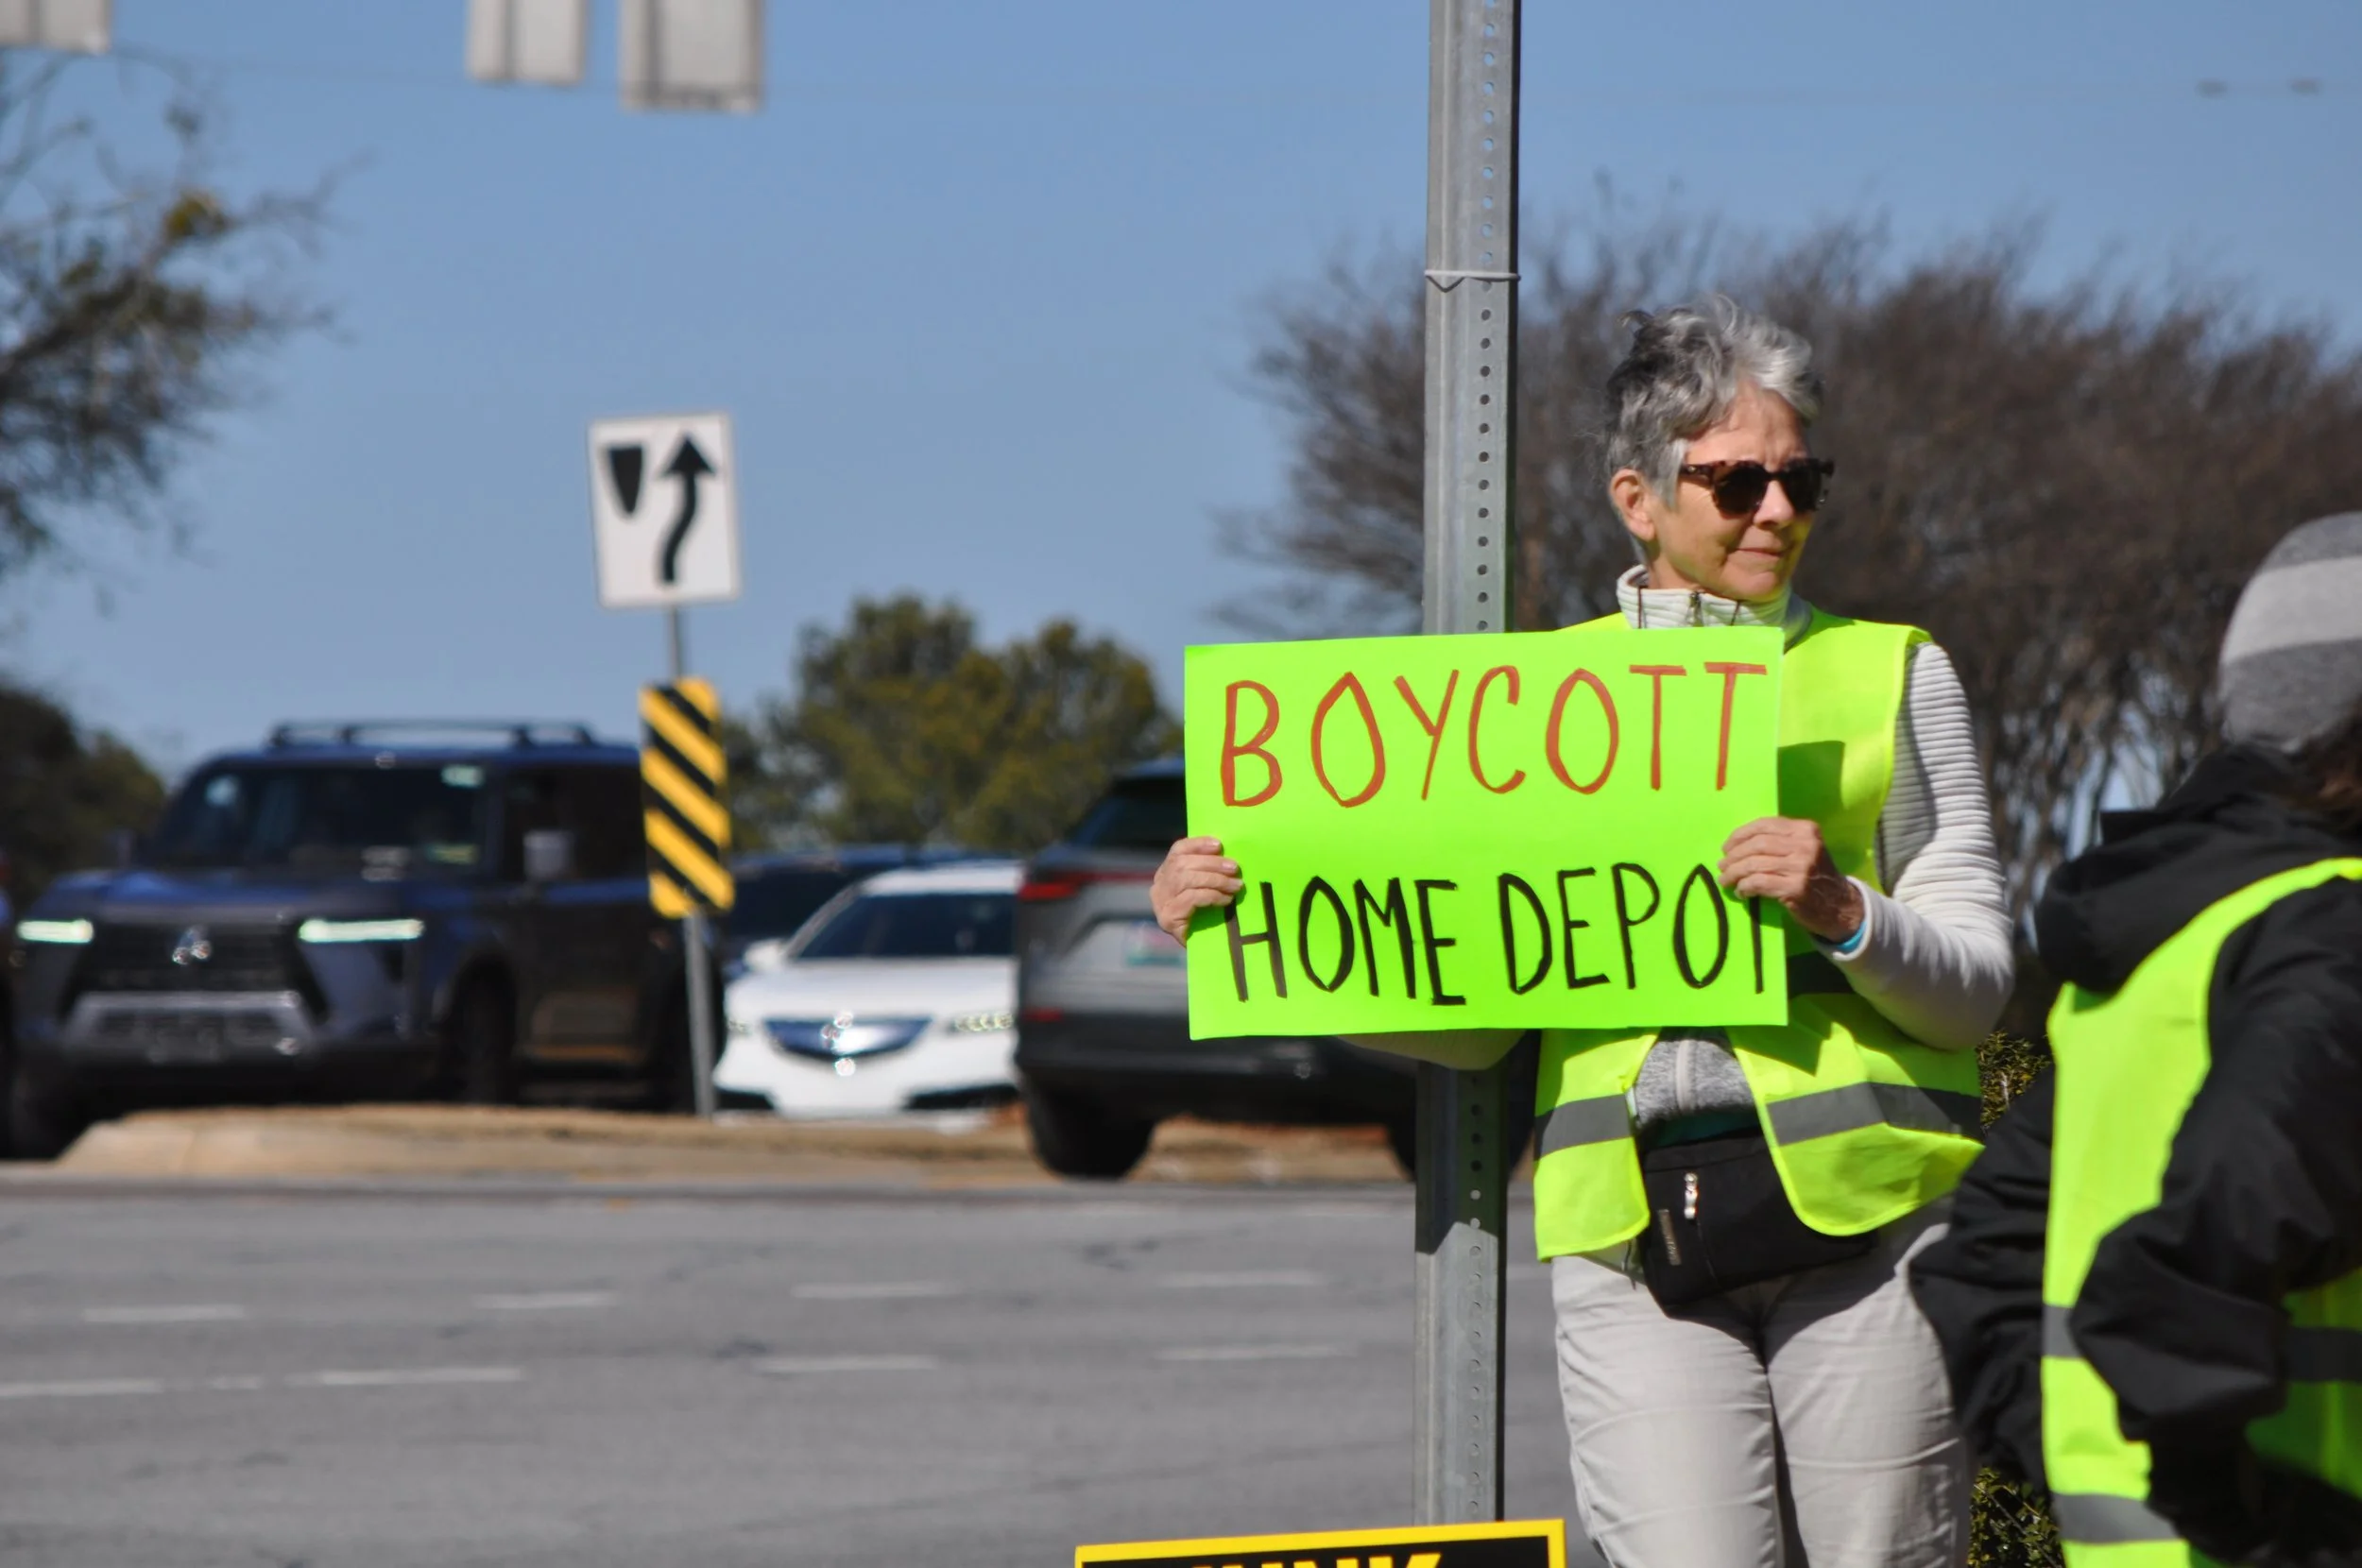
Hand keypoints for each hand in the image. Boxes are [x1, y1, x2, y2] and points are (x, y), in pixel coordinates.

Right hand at [1150, 836, 1241, 942]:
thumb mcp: (1202, 890)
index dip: (1197, 844)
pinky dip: (1211, 896)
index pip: (1178, 850)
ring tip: (1235, 885)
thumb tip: (1227, 856)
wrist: (1198, 953)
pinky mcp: (1168, 919)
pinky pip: (1190, 899)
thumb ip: (1206, 873)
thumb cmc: (1203, 918)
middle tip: (1234, 868)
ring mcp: (1160, 903)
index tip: (1218, 844)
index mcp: (1165, 874)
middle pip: (1182, 864)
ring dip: (1215, 880)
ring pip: (1186, 880)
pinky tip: (1225, 900)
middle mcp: (1158, 886)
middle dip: (1211, 864)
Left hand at [1719, 817, 1863, 942]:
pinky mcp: (1795, 888)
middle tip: (1722, 865)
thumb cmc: (1816, 876)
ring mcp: (1801, 867)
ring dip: (1733, 873)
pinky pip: (1758, 883)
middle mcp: (1804, 845)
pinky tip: (1741, 892)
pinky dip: (1744, 887)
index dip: (1740, 835)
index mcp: (1805, 830)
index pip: (1765, 825)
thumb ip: (1779, 841)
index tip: (1726, 847)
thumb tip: (1737, 844)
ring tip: (1725, 880)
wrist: (1841, 905)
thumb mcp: (1805, 849)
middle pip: (1756, 844)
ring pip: (1754, 864)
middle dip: (1733, 855)